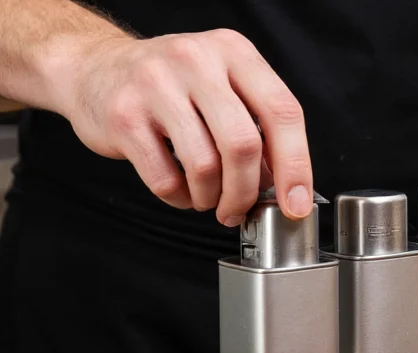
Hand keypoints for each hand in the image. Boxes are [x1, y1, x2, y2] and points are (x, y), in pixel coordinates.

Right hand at [58, 30, 311, 225]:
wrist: (94, 68)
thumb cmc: (172, 86)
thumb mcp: (222, 87)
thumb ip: (257, 127)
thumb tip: (284, 186)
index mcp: (234, 52)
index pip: (282, 112)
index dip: (296, 166)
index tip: (296, 203)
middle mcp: (197, 60)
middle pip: (242, 144)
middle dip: (246, 191)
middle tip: (240, 209)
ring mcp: (156, 84)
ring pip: (204, 166)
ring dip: (211, 197)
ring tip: (207, 197)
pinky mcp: (124, 115)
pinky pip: (164, 179)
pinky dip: (180, 198)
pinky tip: (180, 190)